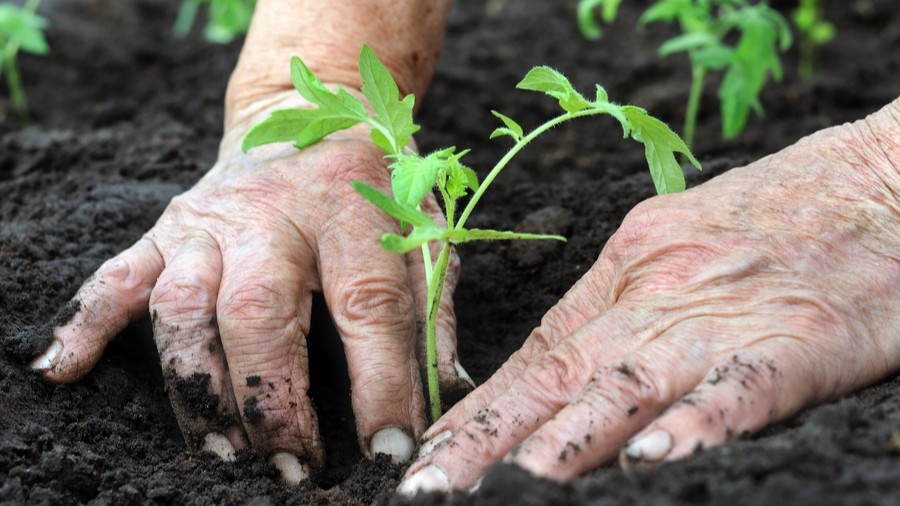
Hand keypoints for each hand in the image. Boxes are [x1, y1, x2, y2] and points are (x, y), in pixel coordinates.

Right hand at [29, 93, 471, 482]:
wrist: (313, 107)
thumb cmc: (378, 181)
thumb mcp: (426, 229)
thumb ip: (434, 308)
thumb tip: (447, 394)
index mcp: (352, 212)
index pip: (368, 306)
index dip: (380, 384)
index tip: (388, 450)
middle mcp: (275, 215)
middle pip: (260, 313)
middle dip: (272, 401)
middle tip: (291, 468)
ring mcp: (212, 221)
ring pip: (183, 306)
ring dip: (196, 386)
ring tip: (222, 452)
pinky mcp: (168, 227)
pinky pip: (119, 275)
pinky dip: (87, 323)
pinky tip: (64, 370)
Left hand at [398, 101, 899, 493]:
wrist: (881, 178)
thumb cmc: (775, 211)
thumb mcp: (674, 238)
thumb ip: (619, 301)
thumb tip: (556, 362)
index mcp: (627, 266)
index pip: (538, 351)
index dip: (479, 409)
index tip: (431, 451)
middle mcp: (659, 291)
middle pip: (559, 376)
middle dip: (488, 439)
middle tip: (431, 487)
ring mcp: (723, 315)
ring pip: (628, 386)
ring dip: (565, 443)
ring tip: (513, 486)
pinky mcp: (799, 340)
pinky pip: (740, 388)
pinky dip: (697, 425)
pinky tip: (657, 460)